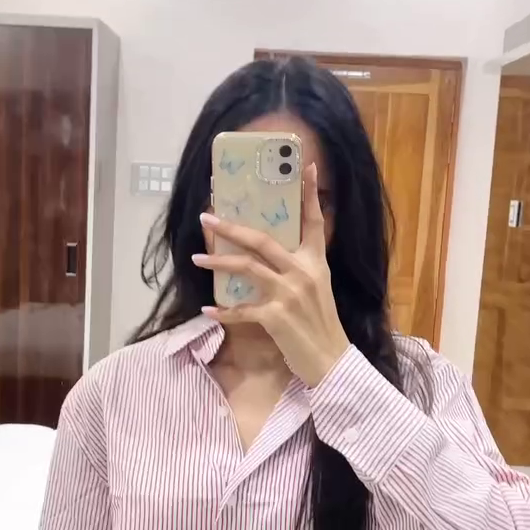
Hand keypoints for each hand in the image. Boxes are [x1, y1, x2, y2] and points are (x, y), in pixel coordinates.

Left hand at [194, 163, 348, 387]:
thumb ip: (299, 270)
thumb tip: (271, 258)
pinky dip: (223, 311)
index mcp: (317, 263)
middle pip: (262, 240)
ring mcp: (289, 294)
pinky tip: (207, 311)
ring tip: (197, 257)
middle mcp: (303, 272)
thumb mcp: (318, 290)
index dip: (309, 194)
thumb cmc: (322, 327)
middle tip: (208, 217)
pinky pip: (241, 309)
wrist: (332, 362)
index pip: (314, 221)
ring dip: (218, 261)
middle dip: (231, 227)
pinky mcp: (275, 317)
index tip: (306, 167)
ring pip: (247, 267)